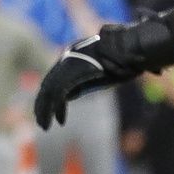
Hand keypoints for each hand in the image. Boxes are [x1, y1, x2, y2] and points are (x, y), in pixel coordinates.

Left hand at [34, 8, 173, 128]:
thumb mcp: (101, 73)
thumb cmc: (124, 58)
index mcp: (73, 55)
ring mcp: (70, 64)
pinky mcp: (74, 72)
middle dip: (43, 104)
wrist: (131, 47)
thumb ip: (84, 83)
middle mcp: (67, 57)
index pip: (56, 77)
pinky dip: (56, 109)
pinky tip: (58, 122)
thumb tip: (68, 96)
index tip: (53, 111)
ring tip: (45, 126)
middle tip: (42, 122)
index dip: (51, 96)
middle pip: (48, 83)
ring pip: (50, 90)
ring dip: (45, 110)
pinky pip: (59, 94)